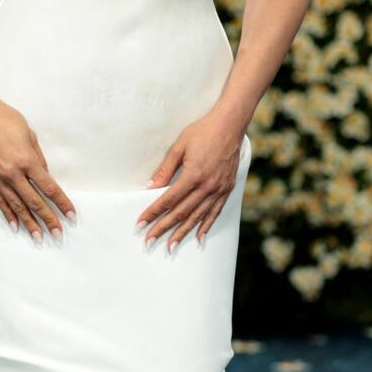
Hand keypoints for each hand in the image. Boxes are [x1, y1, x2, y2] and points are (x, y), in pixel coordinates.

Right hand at [0, 94, 75, 239]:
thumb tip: (45, 176)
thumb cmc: (5, 119)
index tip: (71, 215)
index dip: (62, 203)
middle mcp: (13, 173)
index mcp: (27, 160)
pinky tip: (16, 225)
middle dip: (48, 219)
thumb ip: (38, 158)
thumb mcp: (29, 135)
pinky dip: (8, 214)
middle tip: (58, 234)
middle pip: (35, 202)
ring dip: (29, 223)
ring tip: (39, 237)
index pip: (49, 188)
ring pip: (17, 206)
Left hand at [135, 110, 243, 249]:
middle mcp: (207, 186)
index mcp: (193, 175)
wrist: (230, 125)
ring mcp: (219, 189)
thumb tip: (151, 187)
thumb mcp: (179, 146)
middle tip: (149, 241)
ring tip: (170, 246)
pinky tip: (199, 238)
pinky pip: (215, 212)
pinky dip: (206, 226)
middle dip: (163, 228)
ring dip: (183, 233)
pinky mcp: (227, 189)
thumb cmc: (203, 131)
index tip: (141, 224)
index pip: (168, 200)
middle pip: (181, 213)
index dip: (153, 213)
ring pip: (197, 217)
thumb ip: (165, 169)